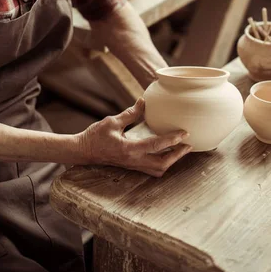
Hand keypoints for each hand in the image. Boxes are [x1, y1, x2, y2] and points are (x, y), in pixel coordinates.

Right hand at [75, 98, 192, 176]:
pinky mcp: (130, 166)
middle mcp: (133, 160)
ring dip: (171, 161)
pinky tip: (165, 154)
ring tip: (180, 150)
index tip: (184, 133)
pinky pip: (150, 169)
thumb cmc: (95, 136)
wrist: (82, 151)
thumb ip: (130, 113)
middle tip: (188, 145)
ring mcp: (132, 165)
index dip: (172, 139)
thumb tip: (143, 101)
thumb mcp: (112, 121)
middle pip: (162, 164)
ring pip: (157, 170)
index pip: (156, 145)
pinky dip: (161, 163)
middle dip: (177, 156)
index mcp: (129, 149)